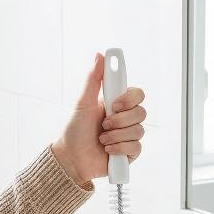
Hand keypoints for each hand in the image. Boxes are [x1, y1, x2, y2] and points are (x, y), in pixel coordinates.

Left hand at [51, 52, 145, 186]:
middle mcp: (125, 119)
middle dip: (120, 120)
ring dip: (116, 135)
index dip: (129, 99)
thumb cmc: (75, 130)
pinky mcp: (130, 153)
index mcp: (117, 104)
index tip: (114, 104)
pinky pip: (136, 147)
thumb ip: (93, 79)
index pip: (138, 94)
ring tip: (102, 139)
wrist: (71, 157)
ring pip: (138, 131)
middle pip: (141, 112)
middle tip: (103, 124)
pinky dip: (119, 149)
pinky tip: (107, 150)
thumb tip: (99, 55)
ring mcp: (129, 136)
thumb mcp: (82, 102)